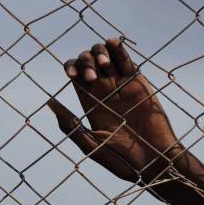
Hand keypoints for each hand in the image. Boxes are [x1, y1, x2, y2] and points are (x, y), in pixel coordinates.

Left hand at [48, 38, 182, 182]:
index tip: (74, 76)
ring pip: (106, 56)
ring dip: (100, 52)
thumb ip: (70, 125)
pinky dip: (118, 48)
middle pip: (88, 61)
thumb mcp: (91, 145)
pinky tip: (112, 44)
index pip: (75, 74)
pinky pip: (126, 60)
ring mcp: (122, 86)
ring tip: (104, 64)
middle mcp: (104, 92)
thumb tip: (49, 103)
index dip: (72, 67)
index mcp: (90, 104)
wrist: (153, 160)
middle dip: (86, 61)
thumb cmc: (122, 160)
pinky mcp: (138, 84)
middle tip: (92, 77)